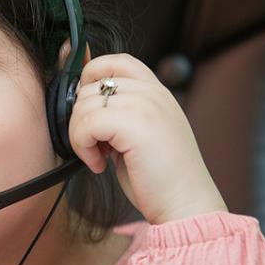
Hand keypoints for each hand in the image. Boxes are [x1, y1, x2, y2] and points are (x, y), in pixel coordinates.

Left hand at [68, 53, 227, 224]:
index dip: (90, 80)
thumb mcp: (135, 134)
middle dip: (81, 119)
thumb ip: (115, 112)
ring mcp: (146, 105)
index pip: (114, 61)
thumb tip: (78, 98)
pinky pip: (87, 124)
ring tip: (100, 157)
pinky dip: (83, 147)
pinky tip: (100, 165)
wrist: (185, 203)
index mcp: (156, 91)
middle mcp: (152, 92)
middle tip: (97, 146)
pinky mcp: (136, 124)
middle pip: (90, 85)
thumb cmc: (159, 177)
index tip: (89, 114)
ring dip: (80, 136)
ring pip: (84, 105)